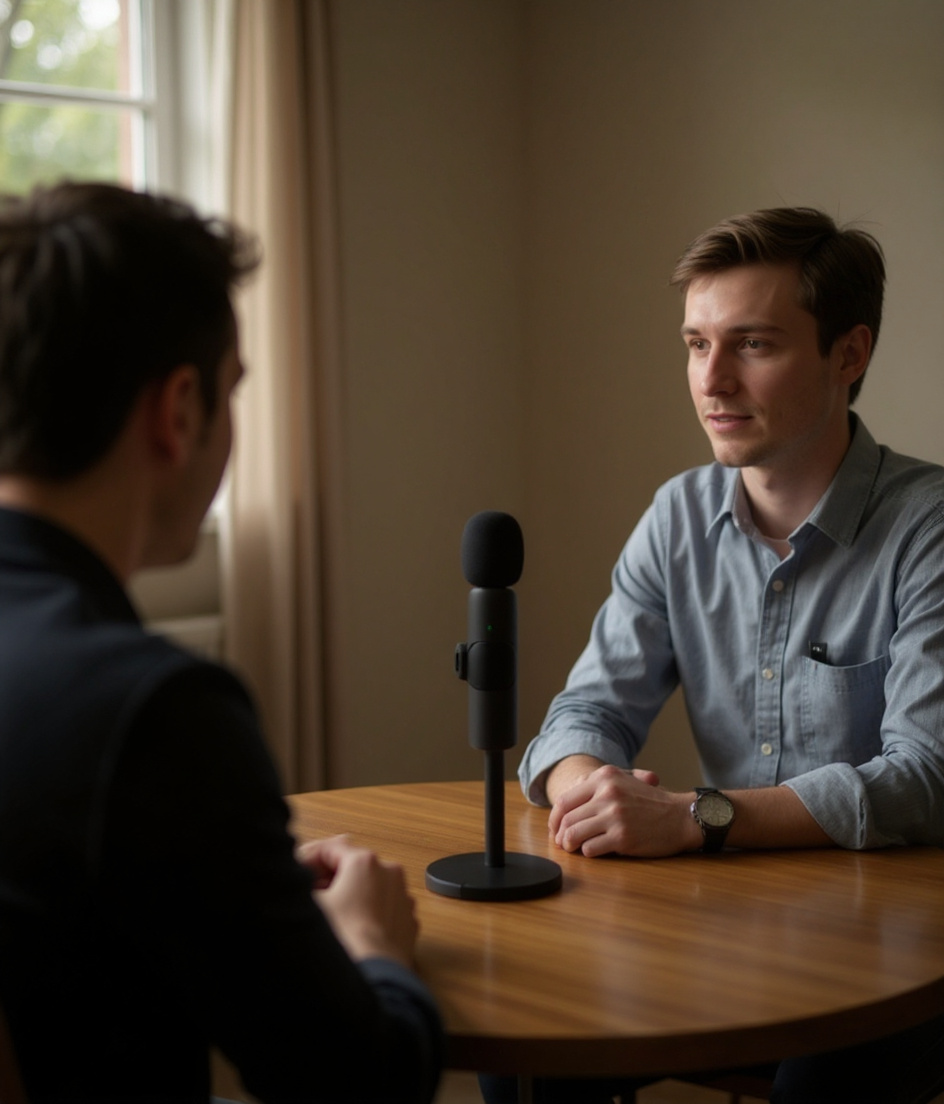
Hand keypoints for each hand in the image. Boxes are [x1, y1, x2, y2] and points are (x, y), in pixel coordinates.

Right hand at [296, 835, 418, 966]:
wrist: (373, 981)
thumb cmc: (341, 943)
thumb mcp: (310, 905)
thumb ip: (300, 880)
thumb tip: (294, 878)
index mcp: (364, 862)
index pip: (329, 848)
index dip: (306, 859)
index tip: (295, 874)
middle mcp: (389, 873)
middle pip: (351, 866)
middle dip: (328, 879)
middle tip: (309, 896)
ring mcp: (402, 897)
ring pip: (369, 887)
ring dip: (348, 896)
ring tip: (329, 918)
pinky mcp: (408, 922)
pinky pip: (383, 909)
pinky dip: (367, 914)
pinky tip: (350, 931)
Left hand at [548, 764, 697, 856]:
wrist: (680, 817)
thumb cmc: (650, 802)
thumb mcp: (624, 781)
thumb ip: (596, 786)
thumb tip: (566, 801)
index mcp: (605, 777)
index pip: (565, 799)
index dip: (554, 817)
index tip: (554, 828)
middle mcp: (607, 794)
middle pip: (566, 818)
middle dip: (559, 834)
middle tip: (561, 842)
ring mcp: (614, 816)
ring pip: (574, 834)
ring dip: (569, 845)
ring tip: (572, 848)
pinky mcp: (621, 837)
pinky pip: (590, 848)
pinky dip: (587, 852)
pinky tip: (594, 850)